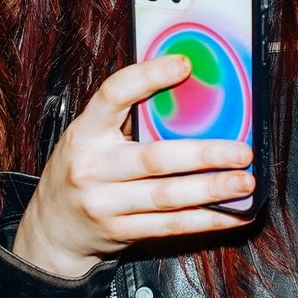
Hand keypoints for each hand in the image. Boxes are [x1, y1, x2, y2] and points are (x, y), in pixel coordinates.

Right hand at [10, 55, 253, 280]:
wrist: (52, 230)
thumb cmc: (81, 172)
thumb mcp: (88, 137)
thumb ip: (123, 118)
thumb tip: (184, 88)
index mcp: (85, 133)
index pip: (112, 96)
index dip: (147, 76)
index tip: (185, 65)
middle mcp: (92, 168)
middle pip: (154, 159)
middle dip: (203, 155)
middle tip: (242, 151)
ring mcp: (105, 204)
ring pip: (167, 197)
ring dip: (212, 189)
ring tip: (245, 182)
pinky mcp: (121, 232)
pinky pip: (170, 226)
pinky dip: (206, 219)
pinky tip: (233, 213)